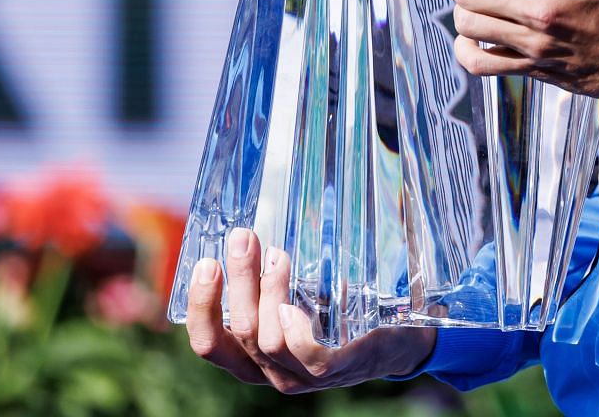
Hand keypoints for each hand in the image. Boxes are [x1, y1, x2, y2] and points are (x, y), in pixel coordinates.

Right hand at [185, 228, 435, 392]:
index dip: (201, 305)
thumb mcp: (298, 296)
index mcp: (252, 355)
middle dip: (237, 281)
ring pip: (267, 339)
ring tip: (277, 255)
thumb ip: (273, 278)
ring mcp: (300, 374)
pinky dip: (294, 328)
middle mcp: (270, 370)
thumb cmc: (339, 312)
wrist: (397, 338)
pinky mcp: (333, 368)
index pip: (208, 342)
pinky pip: (304, 354)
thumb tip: (255, 224)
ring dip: (269, 292)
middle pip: (239, 331)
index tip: (206, 262)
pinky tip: (294, 304)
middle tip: (243, 238)